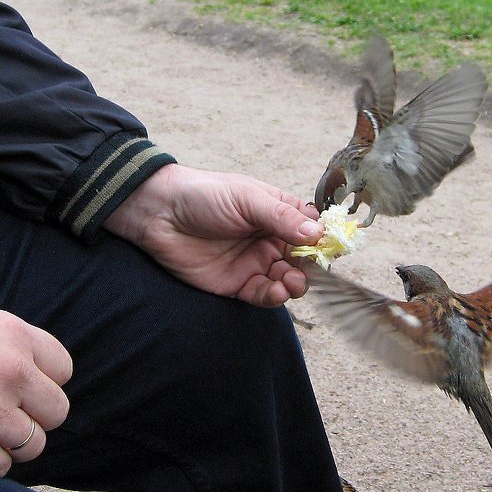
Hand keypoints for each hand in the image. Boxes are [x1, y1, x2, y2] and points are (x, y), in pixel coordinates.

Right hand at [0, 299, 72, 476]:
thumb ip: (6, 345)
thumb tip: (32, 372)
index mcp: (15, 336)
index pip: (62, 369)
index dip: (42, 381)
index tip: (22, 388)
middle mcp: (13, 373)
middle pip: (56, 411)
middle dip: (33, 416)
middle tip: (1, 414)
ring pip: (33, 444)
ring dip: (9, 442)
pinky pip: (0, 467)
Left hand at [104, 164, 323, 307]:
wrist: (158, 214)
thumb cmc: (203, 195)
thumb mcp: (247, 199)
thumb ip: (282, 217)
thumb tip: (318, 234)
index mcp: (277, 213)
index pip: (311, 229)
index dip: (324, 239)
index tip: (333, 248)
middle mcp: (269, 239)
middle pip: (303, 259)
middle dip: (311, 267)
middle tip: (310, 270)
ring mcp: (254, 262)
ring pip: (287, 280)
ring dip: (296, 284)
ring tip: (292, 282)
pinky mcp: (236, 284)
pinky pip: (264, 295)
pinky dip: (275, 296)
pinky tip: (278, 291)